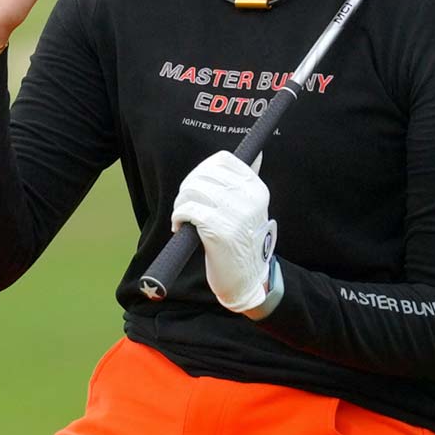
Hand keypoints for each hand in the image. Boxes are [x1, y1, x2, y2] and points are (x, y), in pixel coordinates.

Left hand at [171, 151, 280, 316]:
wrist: (246, 279)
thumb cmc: (242, 242)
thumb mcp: (252, 209)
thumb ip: (246, 185)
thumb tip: (255, 154)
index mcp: (257, 189)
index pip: (223, 160)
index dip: (202, 170)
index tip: (197, 186)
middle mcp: (249, 198)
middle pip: (203, 174)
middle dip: (187, 188)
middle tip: (187, 205)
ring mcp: (235, 214)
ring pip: (192, 190)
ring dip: (180, 203)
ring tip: (184, 216)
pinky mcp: (219, 230)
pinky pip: (187, 210)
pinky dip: (178, 217)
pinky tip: (181, 227)